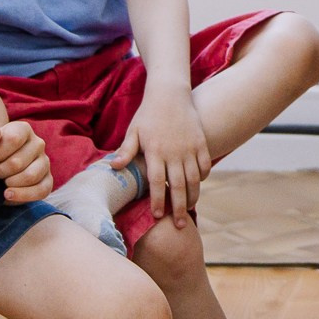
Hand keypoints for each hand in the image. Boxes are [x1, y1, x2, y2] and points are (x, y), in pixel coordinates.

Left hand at [0, 121, 52, 203]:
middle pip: (19, 161)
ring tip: (1, 183)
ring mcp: (44, 162)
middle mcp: (38, 144)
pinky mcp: (47, 181)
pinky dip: (23, 195)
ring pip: (31, 176)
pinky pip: (41, 191)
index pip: (13, 139)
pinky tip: (8, 195)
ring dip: (10, 183)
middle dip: (1, 171)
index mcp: (23, 129)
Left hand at [113, 88, 210, 225]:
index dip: (157, 201)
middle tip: (178, 225)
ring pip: (194, 179)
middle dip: (178, 208)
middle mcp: (174, 152)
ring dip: (192, 196)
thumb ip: (126, 151)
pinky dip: (203, 177)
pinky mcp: (200, 142)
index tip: (156, 216)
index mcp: (155, 151)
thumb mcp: (134, 131)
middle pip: (178, 186)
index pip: (156, 183)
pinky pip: (205, 165)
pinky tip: (198, 185)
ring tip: (189, 209)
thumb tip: (113, 167)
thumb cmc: (148, 114)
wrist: (170, 93)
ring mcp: (189, 148)